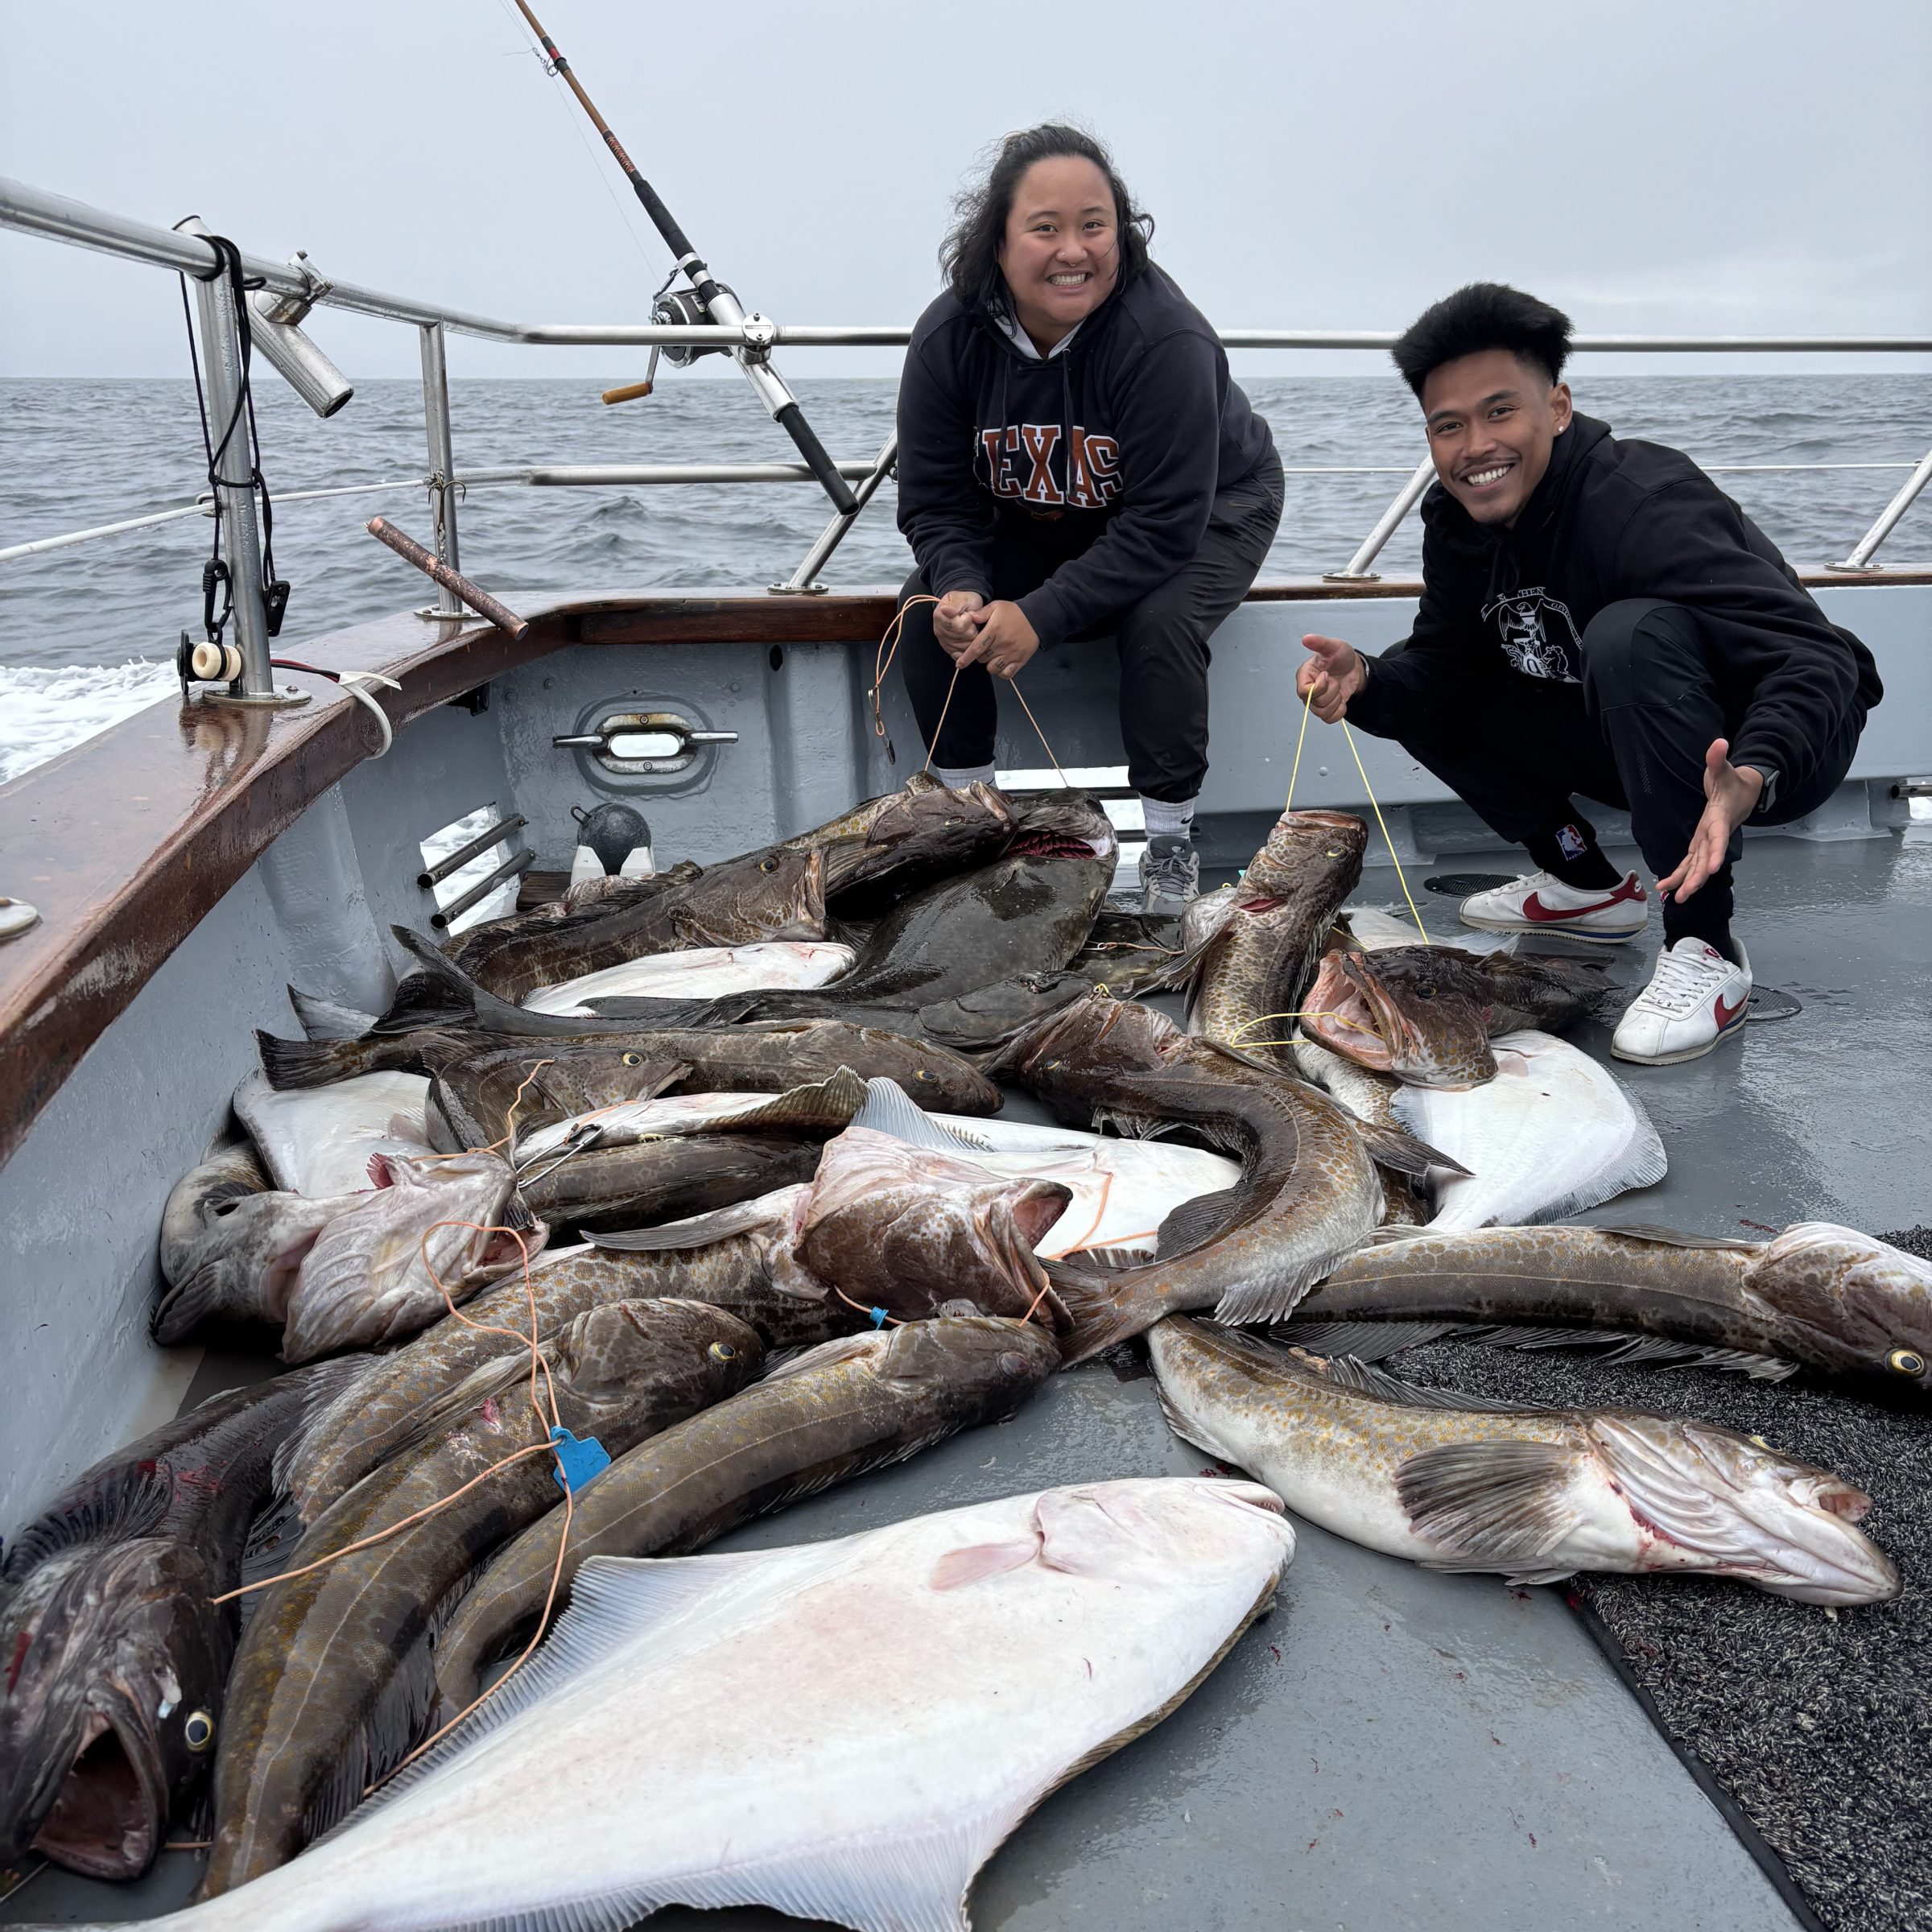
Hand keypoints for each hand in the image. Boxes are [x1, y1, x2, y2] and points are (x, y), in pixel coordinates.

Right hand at [932, 590, 985, 659]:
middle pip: (965, 636)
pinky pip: (962, 655)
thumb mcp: (963, 598)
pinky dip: (968, 648)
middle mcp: (939, 630)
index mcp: (939, 616)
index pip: (960, 626)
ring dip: (972, 637)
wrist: (966, 606)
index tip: (968, 613)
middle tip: (970, 620)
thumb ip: (956, 604)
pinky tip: (969, 639)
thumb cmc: (966, 601)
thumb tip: (945, 610)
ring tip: (969, 628)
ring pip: (966, 646)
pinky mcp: (950, 650)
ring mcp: (944, 642)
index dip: (969, 619)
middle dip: (972, 628)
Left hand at [957, 600, 1039, 679]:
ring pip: (993, 668)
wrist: (1037, 618)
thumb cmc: (1015, 613)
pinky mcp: (1020, 660)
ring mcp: (1012, 653)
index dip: (966, 658)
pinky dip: (1002, 672)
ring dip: (990, 665)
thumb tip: (970, 618)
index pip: (976, 647)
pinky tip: (1001, 664)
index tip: (959, 664)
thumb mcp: (997, 606)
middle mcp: (1002, 643)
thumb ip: (982, 612)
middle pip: (983, 659)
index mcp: (994, 630)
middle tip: (984, 649)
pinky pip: (1007, 674)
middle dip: (979, 656)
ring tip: (993, 657)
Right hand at [1297, 633, 1365, 722]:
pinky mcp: (1326, 710)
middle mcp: (1307, 691)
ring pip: (1322, 713)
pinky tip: (1342, 699)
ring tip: (1338, 688)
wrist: (1353, 668)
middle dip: (1332, 692)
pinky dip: (1339, 711)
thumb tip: (1306, 638)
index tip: (1327, 675)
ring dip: (1336, 701)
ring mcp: (1315, 702)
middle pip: (1315, 703)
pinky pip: (1329, 719)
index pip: (1304, 692)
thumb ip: (1320, 643)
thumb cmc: (1341, 657)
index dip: (1319, 686)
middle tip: (1336, 680)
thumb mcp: (1334, 646)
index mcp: (1304, 676)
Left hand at [1657, 738, 1763, 902]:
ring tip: (1677, 899)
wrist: (1744, 793)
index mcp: (1720, 818)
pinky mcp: (1701, 843)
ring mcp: (1708, 840)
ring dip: (1688, 882)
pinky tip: (1668, 889)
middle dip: (1698, 876)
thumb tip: (1719, 741)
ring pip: (1698, 865)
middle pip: (1706, 858)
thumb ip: (1718, 758)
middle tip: (1688, 893)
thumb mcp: (1723, 768)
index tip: (1713, 869)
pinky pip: (1690, 862)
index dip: (1715, 852)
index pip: (1718, 837)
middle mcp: (1714, 833)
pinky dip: (1681, 875)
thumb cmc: (1731, 782)